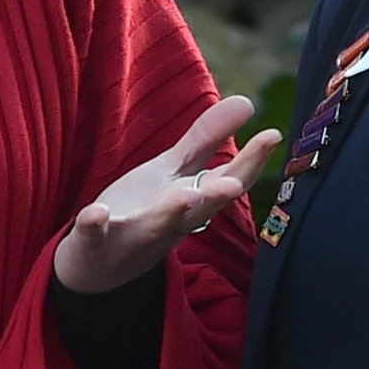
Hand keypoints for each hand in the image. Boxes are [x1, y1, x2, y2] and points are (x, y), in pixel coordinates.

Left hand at [52, 95, 279, 294]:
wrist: (97, 267)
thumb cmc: (146, 211)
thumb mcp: (175, 172)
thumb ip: (208, 139)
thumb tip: (248, 100)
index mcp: (190, 202)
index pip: (226, 182)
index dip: (250, 161)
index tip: (274, 135)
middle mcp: (169, 222)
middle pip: (199, 209)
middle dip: (217, 195)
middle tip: (235, 182)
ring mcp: (132, 234)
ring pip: (155, 225)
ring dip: (170, 212)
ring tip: (185, 195)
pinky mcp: (94, 241)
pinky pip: (94, 234)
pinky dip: (95, 223)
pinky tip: (97, 211)